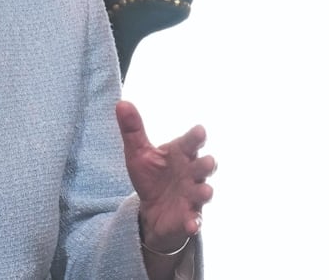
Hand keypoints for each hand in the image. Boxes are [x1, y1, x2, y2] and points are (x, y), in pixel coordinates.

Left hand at [116, 100, 214, 253]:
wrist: (152, 209)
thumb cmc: (152, 175)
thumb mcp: (138, 152)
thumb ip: (132, 129)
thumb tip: (122, 103)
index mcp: (180, 154)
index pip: (190, 143)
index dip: (196, 137)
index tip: (199, 131)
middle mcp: (191, 173)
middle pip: (203, 167)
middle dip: (206, 164)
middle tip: (207, 161)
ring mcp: (192, 195)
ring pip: (203, 192)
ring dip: (205, 191)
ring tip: (205, 191)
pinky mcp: (189, 216)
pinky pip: (195, 219)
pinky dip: (194, 222)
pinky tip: (191, 224)